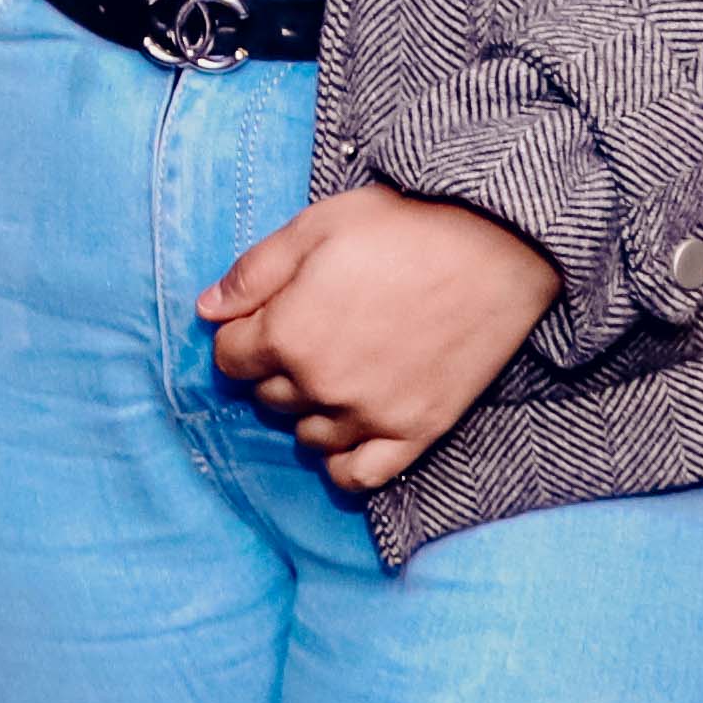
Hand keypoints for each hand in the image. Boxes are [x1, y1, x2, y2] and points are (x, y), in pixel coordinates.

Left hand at [204, 185, 561, 499]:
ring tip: (330, 373)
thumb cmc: (403, 227)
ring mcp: (370, 416)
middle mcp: (322, 386)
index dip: (240, 334)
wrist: (497, 249)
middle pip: (268, 397)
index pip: (230, 358)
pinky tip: (344, 436)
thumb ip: (254, 273)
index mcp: (288, 335)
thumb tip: (205, 309)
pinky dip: (342, 464)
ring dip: (306, 410)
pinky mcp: (415, 433)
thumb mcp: (315, 227)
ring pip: (308, 437)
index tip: (262, 317)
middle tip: (305, 333)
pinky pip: (359, 476)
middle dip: (273, 368)